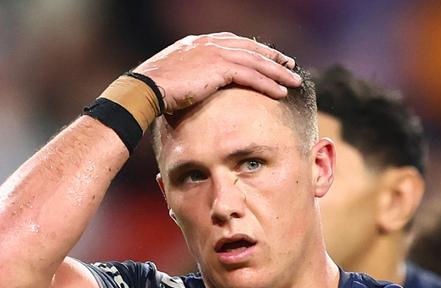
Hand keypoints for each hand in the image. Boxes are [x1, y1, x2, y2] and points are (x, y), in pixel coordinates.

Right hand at [132, 33, 301, 112]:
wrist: (145, 88)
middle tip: (290, 65)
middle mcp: (210, 43)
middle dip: (272, 57)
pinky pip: (251, 76)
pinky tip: (281, 92)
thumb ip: (191, 76)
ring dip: (278, 72)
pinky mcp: (219, 68)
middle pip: (250, 49)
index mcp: (200, 43)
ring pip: (256, 62)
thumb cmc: (155, 89)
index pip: (235, 43)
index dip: (255, 51)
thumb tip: (197, 88)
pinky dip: (268, 84)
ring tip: (294, 81)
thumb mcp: (175, 77)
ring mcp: (215, 53)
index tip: (269, 58)